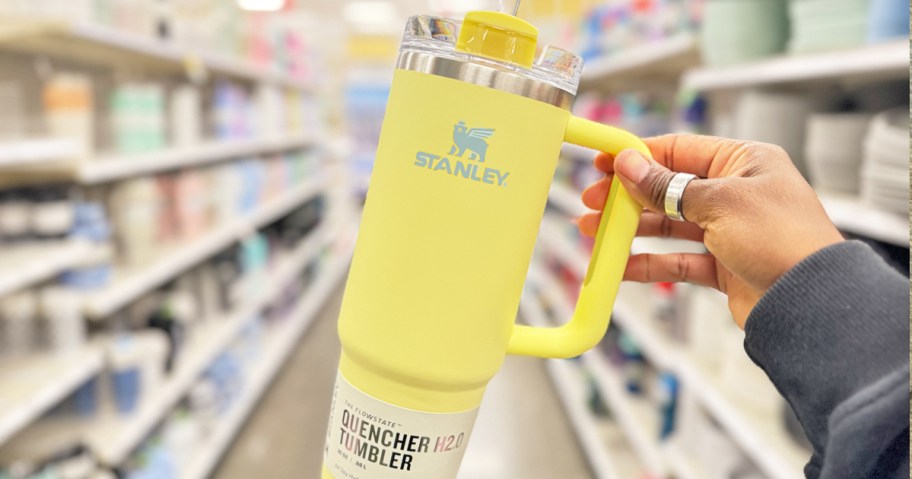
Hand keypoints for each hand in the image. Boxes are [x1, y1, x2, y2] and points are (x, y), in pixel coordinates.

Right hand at [578, 134, 843, 327]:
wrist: (812, 303)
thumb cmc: (781, 239)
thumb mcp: (718, 202)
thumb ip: (667, 185)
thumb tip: (629, 162)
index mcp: (744, 161)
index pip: (679, 149)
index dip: (638, 155)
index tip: (602, 162)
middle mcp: (736, 192)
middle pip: (669, 187)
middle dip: (627, 195)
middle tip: (592, 200)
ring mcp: (729, 231)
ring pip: (669, 225)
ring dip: (631, 228)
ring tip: (593, 232)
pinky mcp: (723, 266)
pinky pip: (677, 259)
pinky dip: (648, 262)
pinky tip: (619, 265)